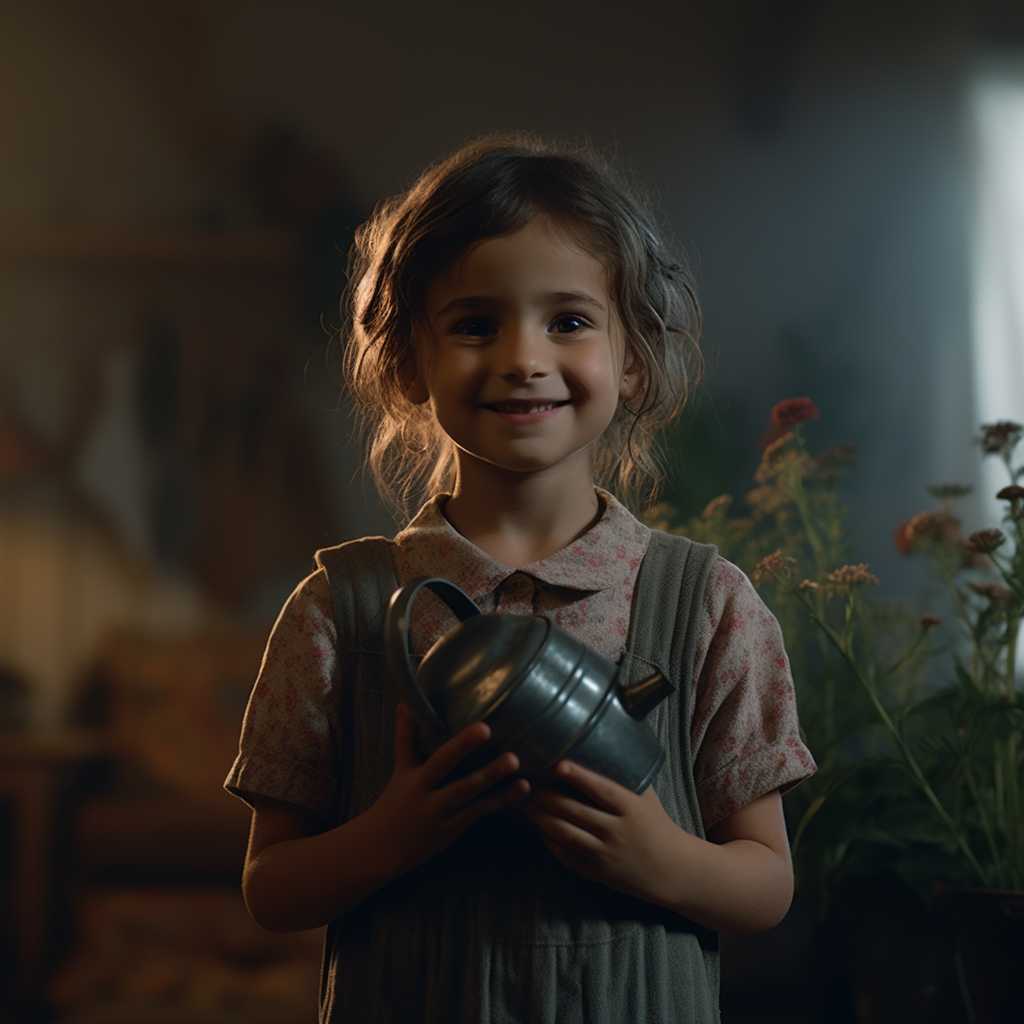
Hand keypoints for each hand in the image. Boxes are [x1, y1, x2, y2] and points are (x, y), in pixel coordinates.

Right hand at [367, 702, 529, 874]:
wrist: (384, 849)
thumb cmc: (395, 804)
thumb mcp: (399, 771)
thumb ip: (407, 739)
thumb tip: (407, 703)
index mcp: (407, 773)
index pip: (406, 743)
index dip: (410, 724)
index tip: (415, 702)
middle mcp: (421, 790)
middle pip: (441, 764)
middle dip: (462, 746)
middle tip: (485, 728)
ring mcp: (439, 810)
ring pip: (466, 790)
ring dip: (491, 774)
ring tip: (514, 760)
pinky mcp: (455, 826)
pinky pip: (480, 810)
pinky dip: (502, 798)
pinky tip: (522, 786)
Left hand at [525, 760, 687, 904]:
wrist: (673, 870)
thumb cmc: (658, 826)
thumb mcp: (647, 798)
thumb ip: (625, 778)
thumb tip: (602, 747)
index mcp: (632, 809)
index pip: (601, 790)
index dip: (578, 776)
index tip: (558, 765)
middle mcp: (617, 832)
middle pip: (575, 811)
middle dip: (548, 797)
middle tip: (531, 785)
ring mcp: (606, 854)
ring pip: (566, 834)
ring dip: (543, 818)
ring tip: (529, 806)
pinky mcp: (598, 873)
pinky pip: (567, 856)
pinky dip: (551, 842)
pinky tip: (542, 830)